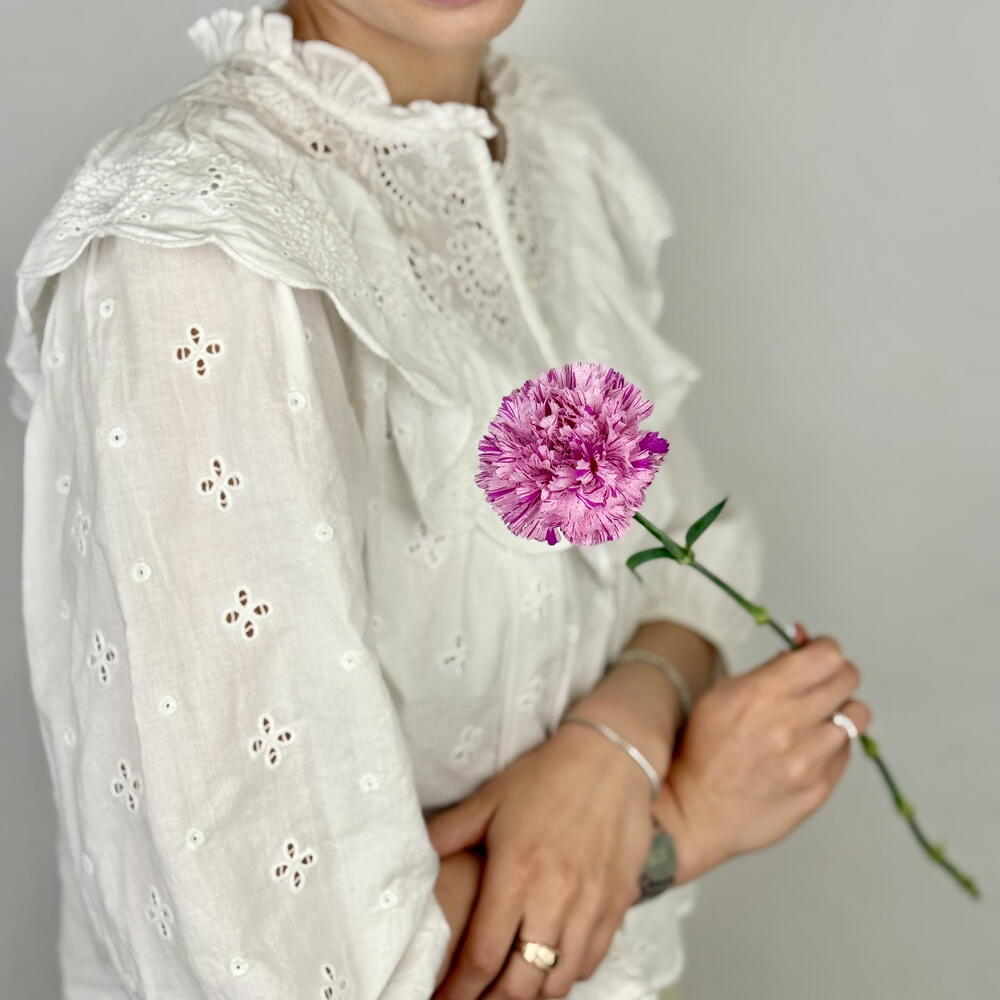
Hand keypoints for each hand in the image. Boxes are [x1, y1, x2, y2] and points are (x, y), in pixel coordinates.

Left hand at [427, 721, 654, 999]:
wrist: (611, 758)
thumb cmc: (547, 776)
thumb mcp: (490, 798)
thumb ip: (450, 832)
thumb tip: (412, 853)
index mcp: (516, 872)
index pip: (482, 956)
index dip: (459, 991)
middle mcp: (555, 896)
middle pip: (523, 985)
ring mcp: (591, 904)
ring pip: (561, 981)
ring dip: (533, 994)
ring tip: (511, 989)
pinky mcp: (618, 904)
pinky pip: (593, 961)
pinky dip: (569, 974)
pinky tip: (550, 965)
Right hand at [653, 630, 870, 881]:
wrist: (696, 811)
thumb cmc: (703, 751)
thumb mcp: (720, 695)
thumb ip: (767, 671)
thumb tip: (800, 649)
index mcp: (764, 693)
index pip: (828, 655)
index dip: (824, 649)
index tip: (817, 654)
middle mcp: (792, 724)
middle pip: (848, 679)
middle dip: (834, 674)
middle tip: (819, 683)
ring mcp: (810, 760)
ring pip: (856, 716)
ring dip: (839, 712)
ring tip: (816, 719)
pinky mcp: (820, 788)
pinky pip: (846, 753)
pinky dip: (832, 746)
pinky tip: (807, 750)